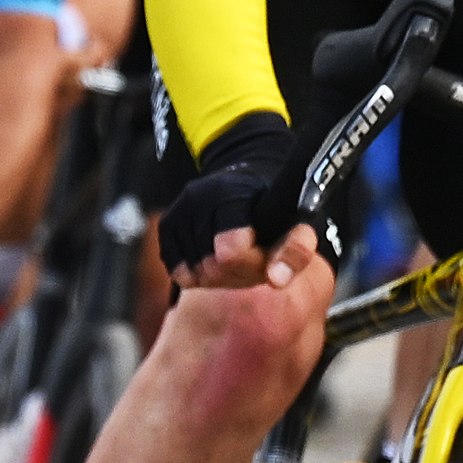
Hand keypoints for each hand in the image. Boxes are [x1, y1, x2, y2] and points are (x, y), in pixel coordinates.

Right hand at [157, 118, 322, 290]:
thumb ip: (295, 250)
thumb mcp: (296, 223)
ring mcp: (178, 211)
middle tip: (252, 254)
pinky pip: (178, 271)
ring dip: (218, 276)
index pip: (230, 253)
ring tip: (237, 254)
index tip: (263, 252)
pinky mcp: (167, 225)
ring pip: (193, 274)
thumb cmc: (274, 206)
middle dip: (237, 273)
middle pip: (211, 269)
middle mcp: (197, 197)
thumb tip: (277, 280)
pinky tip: (216, 256)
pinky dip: (198, 273)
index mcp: (230, 194)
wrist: (249, 182)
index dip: (251, 263)